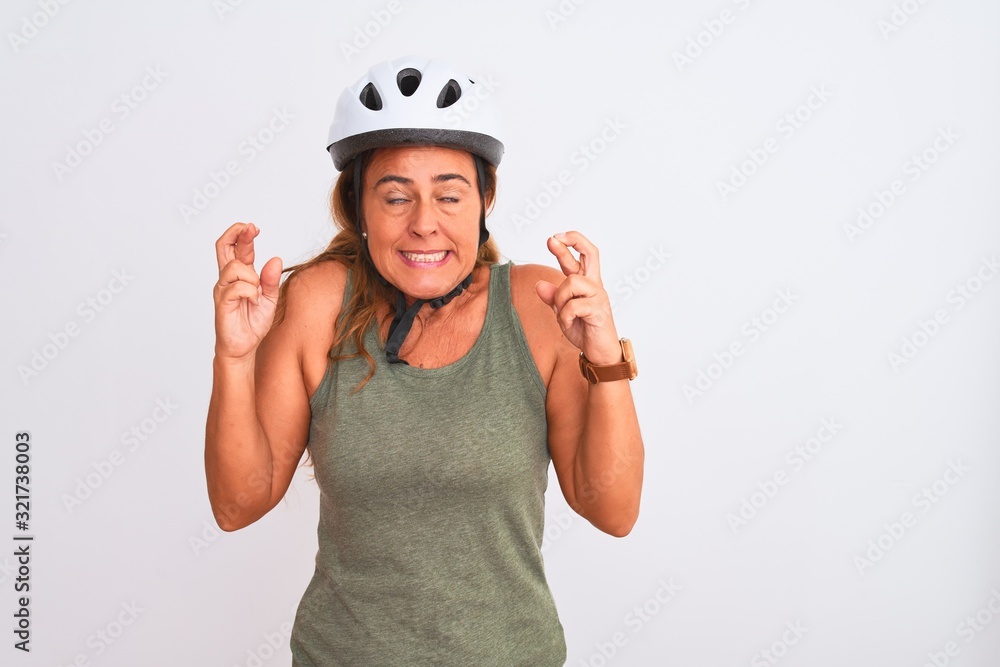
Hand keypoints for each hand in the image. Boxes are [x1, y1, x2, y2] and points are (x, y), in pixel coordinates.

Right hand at [213, 222, 282, 361]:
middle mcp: (228, 279)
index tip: (254, 227)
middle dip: (236, 233)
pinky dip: (250, 292)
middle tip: (250, 228)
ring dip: (251, 277)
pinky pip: (237, 287)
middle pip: (223, 246)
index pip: (238, 248)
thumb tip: (276, 259)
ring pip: (233, 267)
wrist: (244, 347)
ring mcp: (223, 289)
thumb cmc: (253, 323)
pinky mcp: (222, 302)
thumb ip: (271, 280)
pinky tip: (253, 302)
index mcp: (241, 275)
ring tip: (257, 292)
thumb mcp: (270, 299)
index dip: (244, 234)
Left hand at [534, 231, 621, 364]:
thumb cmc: (584, 330)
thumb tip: (539, 284)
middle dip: (573, 241)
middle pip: (590, 253)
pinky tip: (568, 323)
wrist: (599, 353)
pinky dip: (565, 316)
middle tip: (552, 239)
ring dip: (560, 298)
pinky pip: (573, 305)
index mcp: (587, 283)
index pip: (582, 255)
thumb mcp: (562, 313)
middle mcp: (594, 285)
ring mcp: (598, 296)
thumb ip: (553, 298)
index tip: (553, 238)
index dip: (570, 242)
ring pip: (571, 282)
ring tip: (563, 314)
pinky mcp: (599, 309)